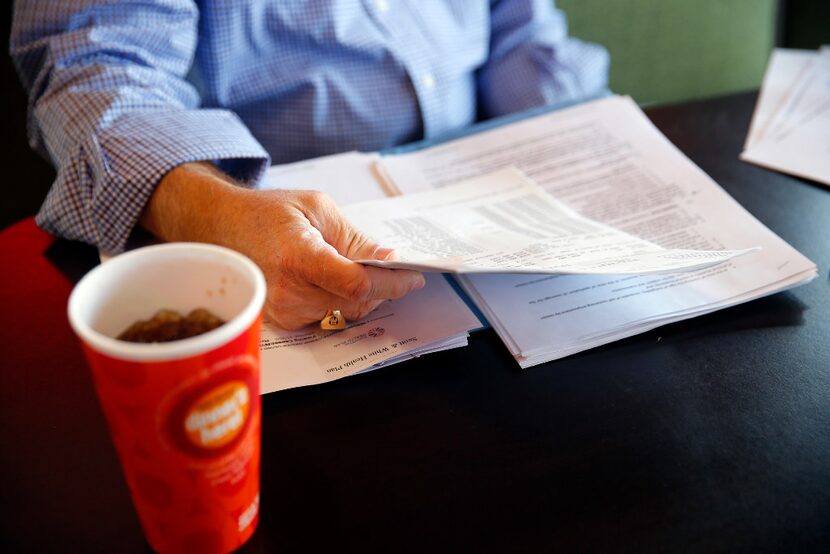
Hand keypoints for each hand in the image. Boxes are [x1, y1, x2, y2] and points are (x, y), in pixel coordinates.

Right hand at [140, 162, 424, 328]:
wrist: (219, 227)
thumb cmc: (268, 213)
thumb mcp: (317, 208)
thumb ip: (354, 237)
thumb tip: (389, 259)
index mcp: (299, 257)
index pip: (357, 283)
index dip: (392, 283)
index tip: (414, 276)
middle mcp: (290, 292)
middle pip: (357, 302)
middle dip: (384, 287)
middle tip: (398, 269)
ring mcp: (284, 312)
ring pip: (346, 312)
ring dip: (364, 294)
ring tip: (362, 268)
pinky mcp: (283, 322)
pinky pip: (329, 316)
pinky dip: (343, 300)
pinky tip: (339, 280)